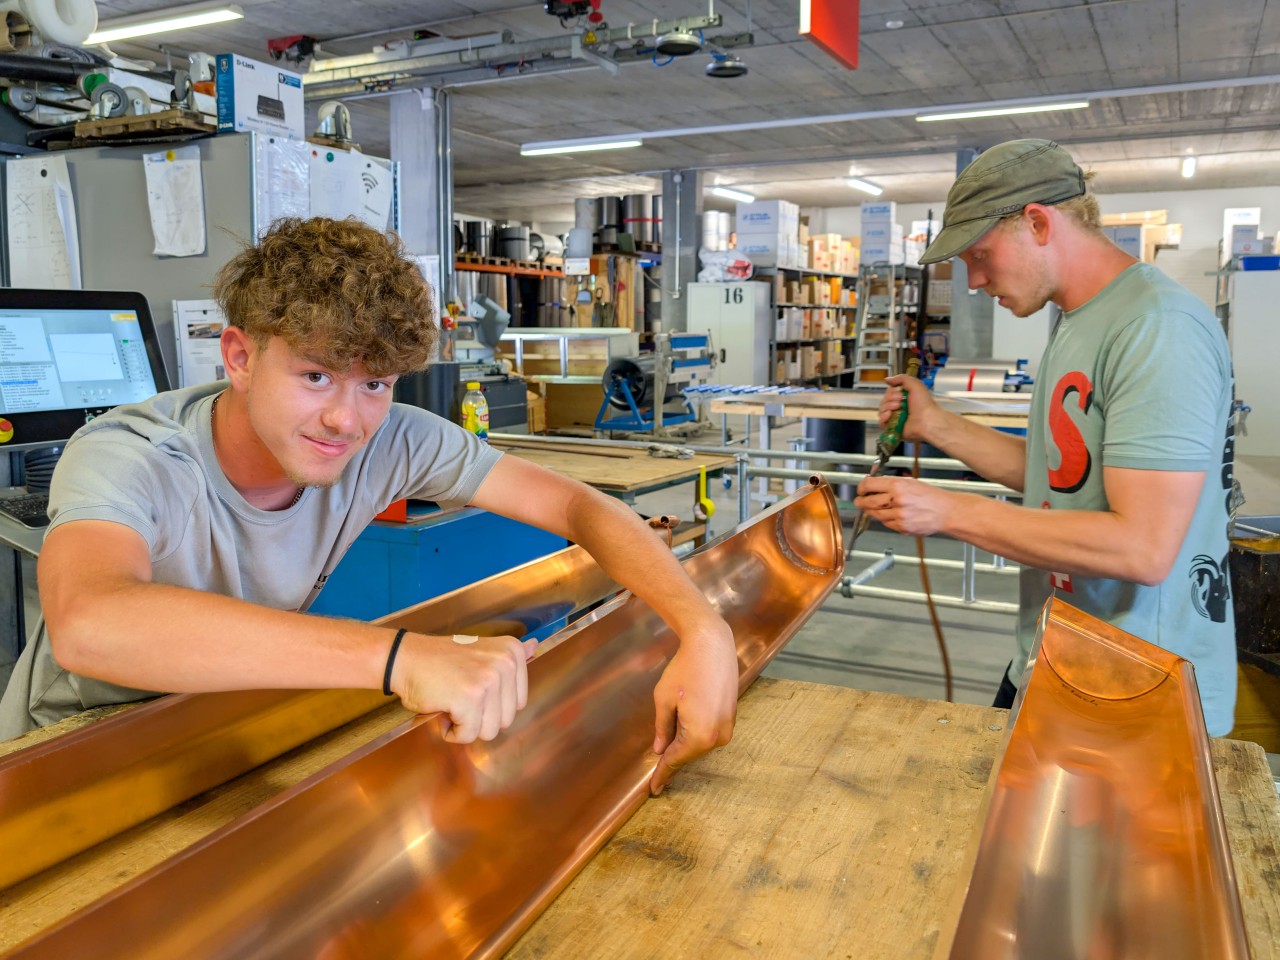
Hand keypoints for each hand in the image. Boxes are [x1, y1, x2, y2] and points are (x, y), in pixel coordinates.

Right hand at [390, 633, 537, 742]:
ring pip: (489, 731)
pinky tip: (442, 709)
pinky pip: (468, 734)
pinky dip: (452, 731)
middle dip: (480, 717)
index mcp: (512, 652)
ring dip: (466, 725)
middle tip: (459, 695)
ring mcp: (488, 681)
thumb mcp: (482, 651)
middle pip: (506, 719)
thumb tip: (536, 646)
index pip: (519, 702)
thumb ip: (510, 656)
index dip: (493, 705)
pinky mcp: (470, 699)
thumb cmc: (441, 660)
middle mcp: (505, 664)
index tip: (473, 688)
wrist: (405, 658)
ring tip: (452, 702)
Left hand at [650, 620, 738, 794]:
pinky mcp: (732, 716)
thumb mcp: (664, 700)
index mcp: (699, 736)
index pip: (675, 761)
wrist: (712, 645)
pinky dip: (696, 734)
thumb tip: (660, 749)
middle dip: (673, 759)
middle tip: (657, 771)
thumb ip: (662, 728)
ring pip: (700, 745)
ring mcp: (728, 727)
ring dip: (684, 744)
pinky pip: (709, 733)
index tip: (654, 789)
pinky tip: (684, 727)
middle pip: (689, 754)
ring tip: (667, 744)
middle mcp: (717, 737)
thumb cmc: (685, 670)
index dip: (662, 775)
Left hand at [854, 475, 957, 536]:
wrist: (946, 512)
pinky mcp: (902, 527)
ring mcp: (899, 515)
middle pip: (868, 502)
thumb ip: (890, 484)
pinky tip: (888, 514)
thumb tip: (873, 485)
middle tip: (859, 500)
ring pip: (875, 514)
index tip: (860, 489)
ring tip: (872, 507)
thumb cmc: (930, 496)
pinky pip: (886, 523)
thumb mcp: (910, 482)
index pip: (869, 485)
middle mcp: (897, 500)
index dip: (861, 487)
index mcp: (898, 486)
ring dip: (871, 511)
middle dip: (861, 501)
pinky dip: (884, 519)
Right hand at [878, 374, 936, 441]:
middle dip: (890, 398)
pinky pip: (881, 422)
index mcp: (903, 397)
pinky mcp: (892, 427)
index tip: (899, 392)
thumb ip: (901, 378)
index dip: (891, 391)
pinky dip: (883, 417)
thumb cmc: (923, 403)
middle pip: (884, 400)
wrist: (926, 420)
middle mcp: (898, 407)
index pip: (888, 392)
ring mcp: (894, 417)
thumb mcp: (915, 384)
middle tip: (900, 401)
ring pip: (881, 410)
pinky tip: (889, 415)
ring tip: (897, 408)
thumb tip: (886, 380)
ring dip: (887, 406)